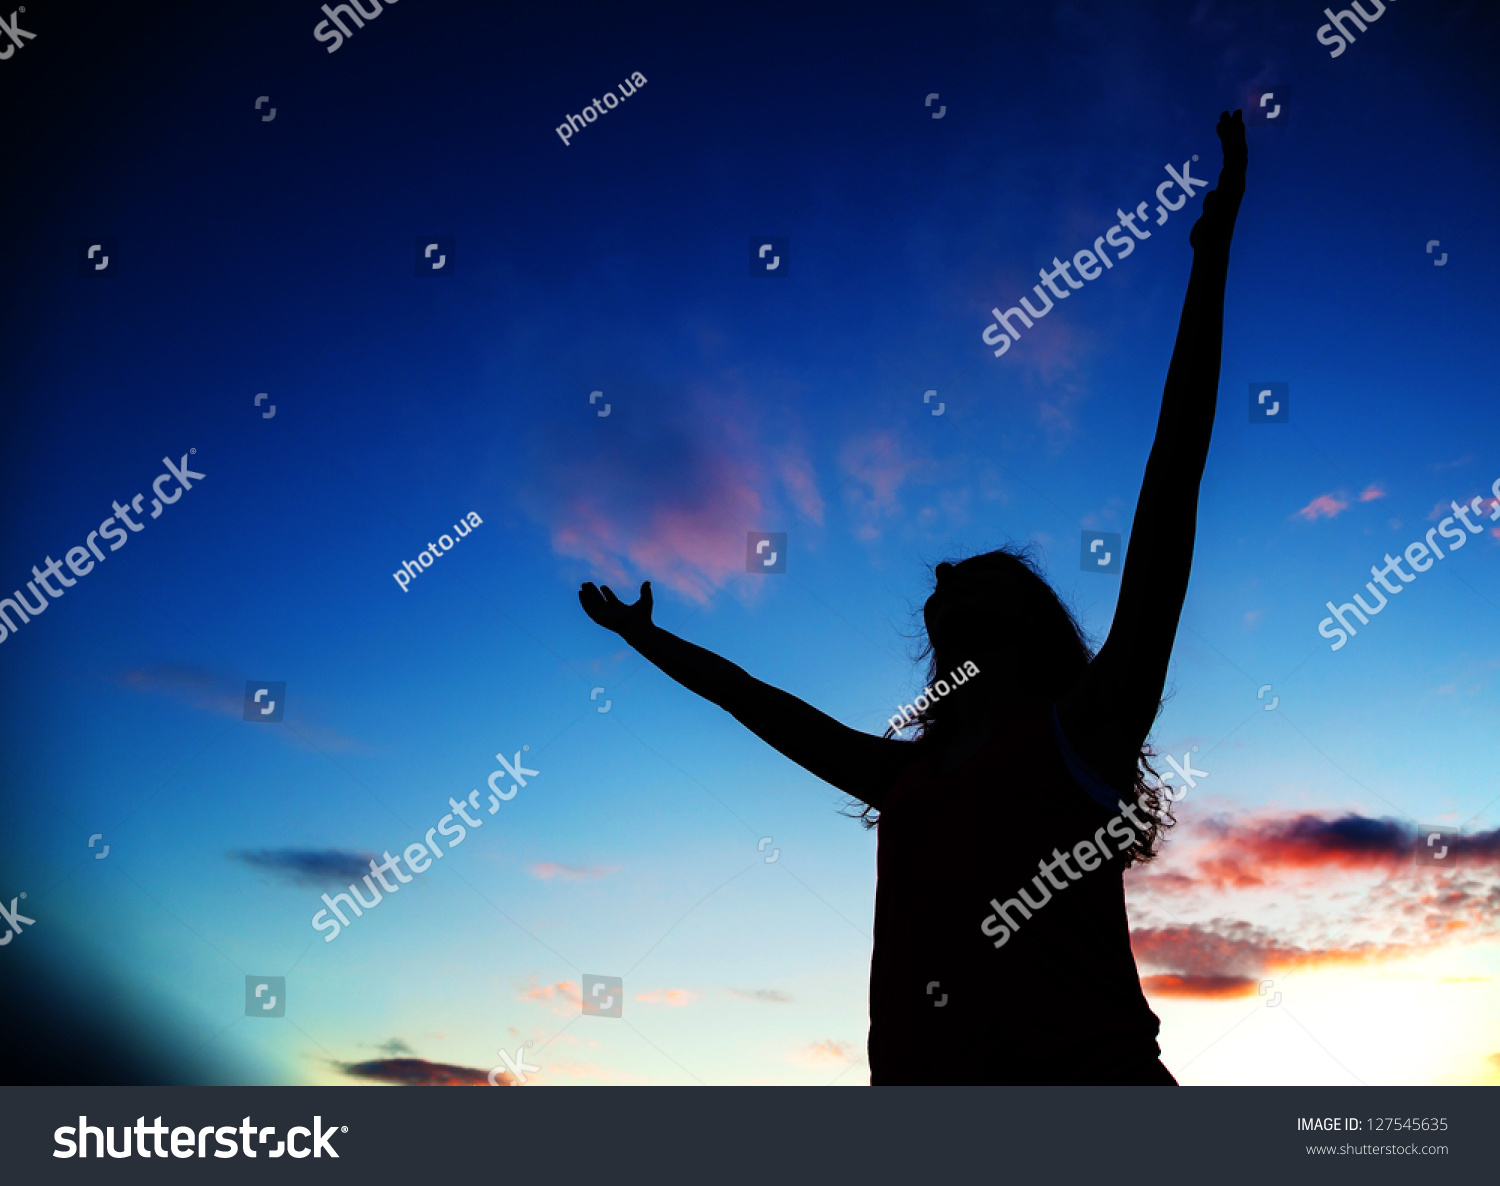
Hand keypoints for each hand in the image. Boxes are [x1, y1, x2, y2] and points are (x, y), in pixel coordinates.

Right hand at [579, 580, 653, 636]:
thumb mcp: (645, 600)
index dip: (606, 593)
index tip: (603, 586)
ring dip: (587, 595)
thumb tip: (648, 582)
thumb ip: (645, 591)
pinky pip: (588, 609)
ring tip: (583, 585)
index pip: (611, 600)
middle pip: (600, 601)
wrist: (637, 626)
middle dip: (593, 592)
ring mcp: (604, 615)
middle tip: (588, 583)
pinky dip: (584, 601)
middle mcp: (611, 612)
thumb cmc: (643, 616)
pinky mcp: (599, 618)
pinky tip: (581, 593)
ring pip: (593, 604)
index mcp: (620, 609)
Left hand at [1189, 109, 1246, 252]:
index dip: (1231, 140)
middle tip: (1232, 111)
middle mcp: (1237, 182)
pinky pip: (1232, 159)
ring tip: (1226, 115)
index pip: (1232, 158)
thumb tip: (1212, 193)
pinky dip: (1229, 144)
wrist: (1210, 245)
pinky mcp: (1232, 185)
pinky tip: (1225, 130)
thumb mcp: (1209, 211)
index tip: (1226, 124)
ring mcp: (1236, 183)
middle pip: (1238, 150)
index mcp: (1231, 186)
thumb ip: (1212, 199)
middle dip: (1236, 130)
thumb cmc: (1207, 233)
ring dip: (1232, 132)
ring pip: (1236, 151)